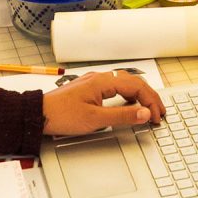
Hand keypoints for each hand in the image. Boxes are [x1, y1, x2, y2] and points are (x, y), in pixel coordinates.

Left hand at [43, 69, 164, 134]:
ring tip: (149, 110)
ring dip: (140, 96)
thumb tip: (144, 113)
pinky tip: (129, 106)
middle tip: (160, 113)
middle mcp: (100, 78)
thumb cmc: (61, 115)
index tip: (156, 117)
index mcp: (103, 81)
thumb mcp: (95, 119)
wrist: (38, 114)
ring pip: (125, 84)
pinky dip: (128, 96)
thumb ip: (122, 116)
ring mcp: (95, 83)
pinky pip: (116, 88)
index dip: (150, 102)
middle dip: (149, 98)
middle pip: (134, 83)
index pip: (137, 87)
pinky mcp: (90, 90)